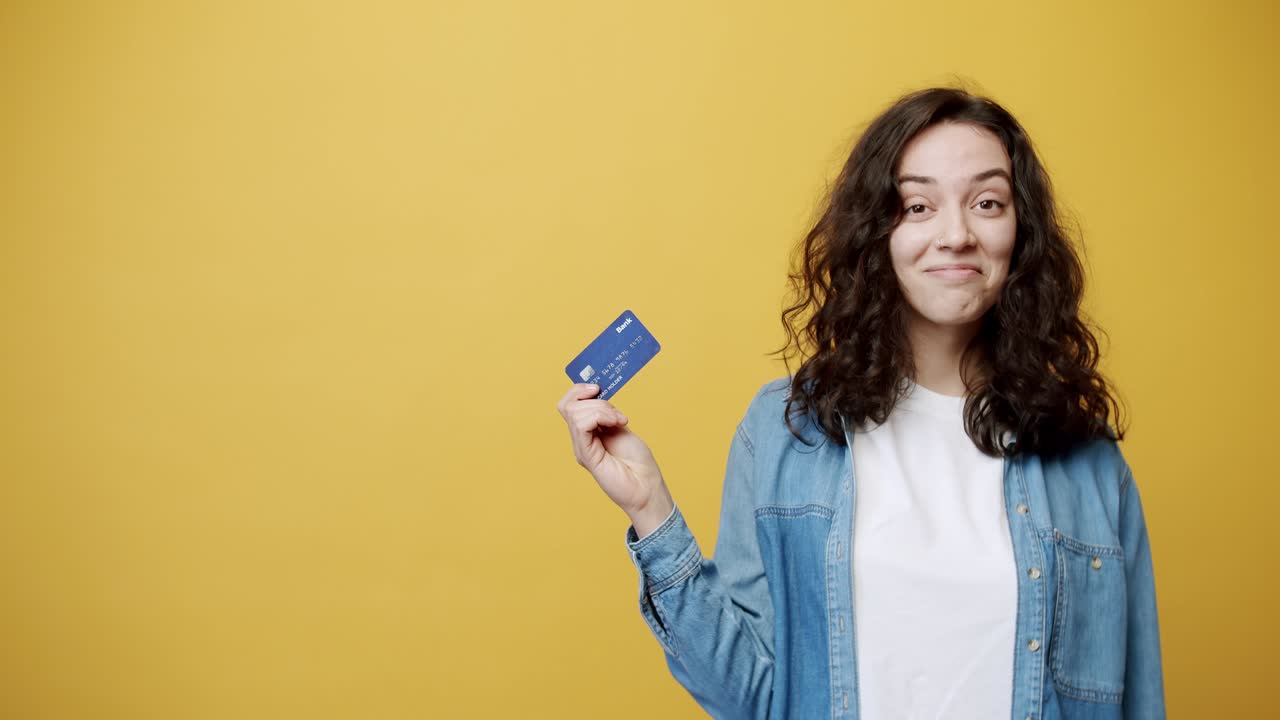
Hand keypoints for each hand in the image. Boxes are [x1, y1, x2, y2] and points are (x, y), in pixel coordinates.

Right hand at [556, 384, 673, 532]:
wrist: (648, 489)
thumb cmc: (638, 463)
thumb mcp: (620, 428)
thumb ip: (607, 414)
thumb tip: (598, 394)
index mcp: (587, 433)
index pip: (568, 404)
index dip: (580, 390)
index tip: (600, 388)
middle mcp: (580, 441)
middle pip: (567, 405)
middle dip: (594, 399)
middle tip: (616, 413)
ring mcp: (582, 449)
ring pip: (574, 412)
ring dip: (602, 408)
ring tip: (620, 421)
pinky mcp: (587, 457)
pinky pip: (582, 425)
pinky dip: (600, 416)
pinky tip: (617, 424)